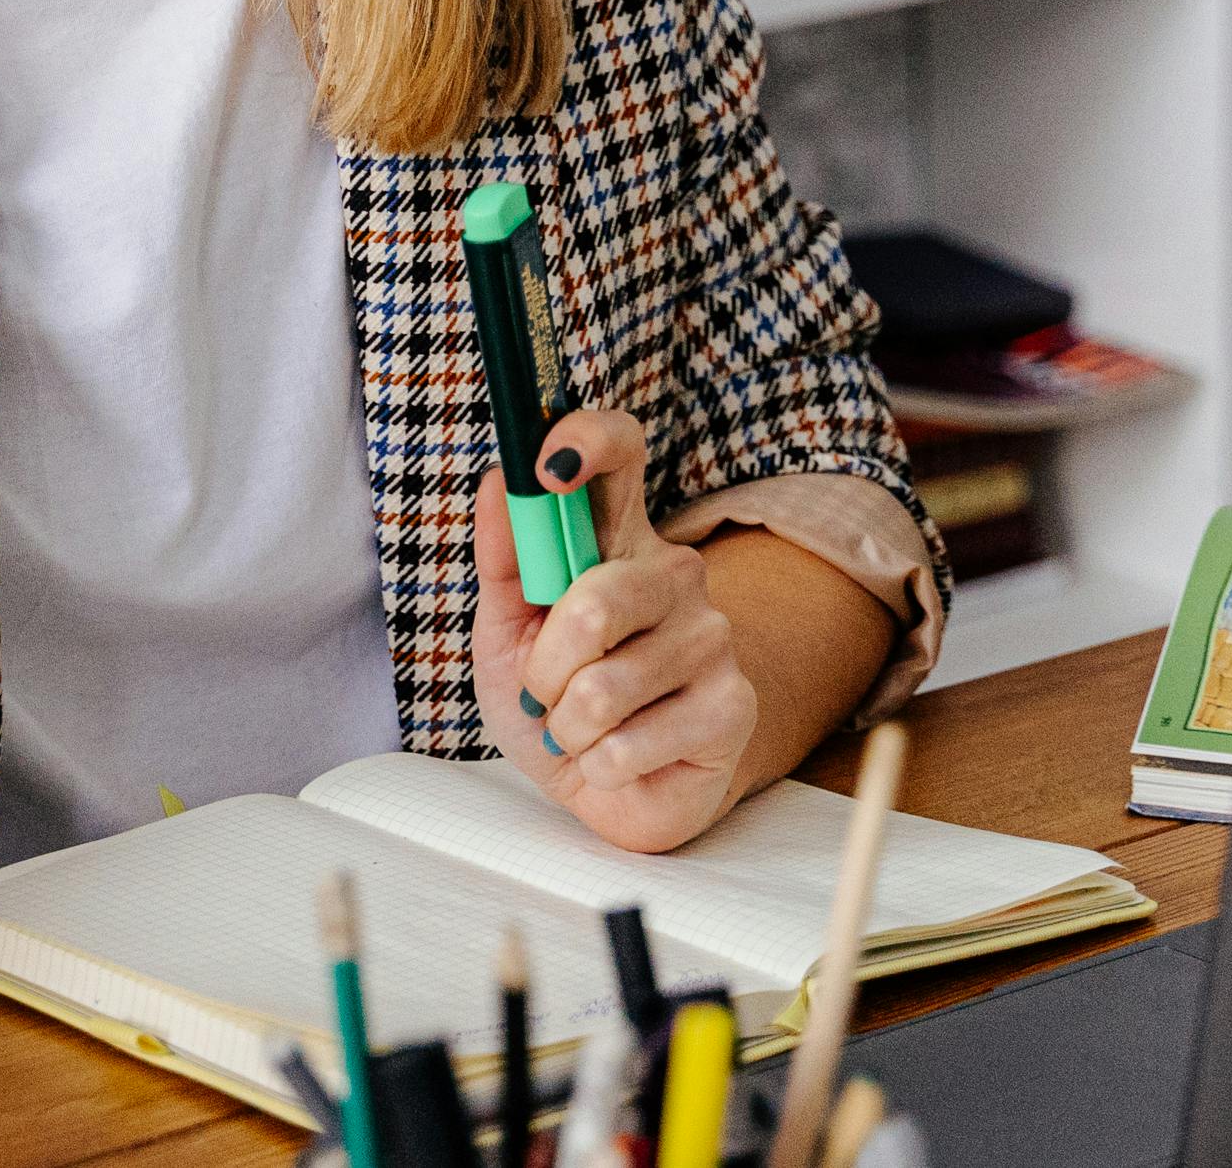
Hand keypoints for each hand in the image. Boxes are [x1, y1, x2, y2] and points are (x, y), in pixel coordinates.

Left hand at [467, 406, 763, 852]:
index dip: (587, 441)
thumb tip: (500, 482)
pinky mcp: (732, 706)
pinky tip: (616, 758)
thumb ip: (505, 560)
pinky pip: (626, 743)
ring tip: (583, 728)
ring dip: (567, 726)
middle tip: (545, 691)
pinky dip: (597, 765)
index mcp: (618, 539)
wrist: (608, 789)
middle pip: (594, 603)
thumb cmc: (555, 701)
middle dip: (545, 669)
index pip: (622, 452)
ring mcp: (712, 637)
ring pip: (602, 688)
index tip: (547, 465)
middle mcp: (675, 573)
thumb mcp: (506, 630)